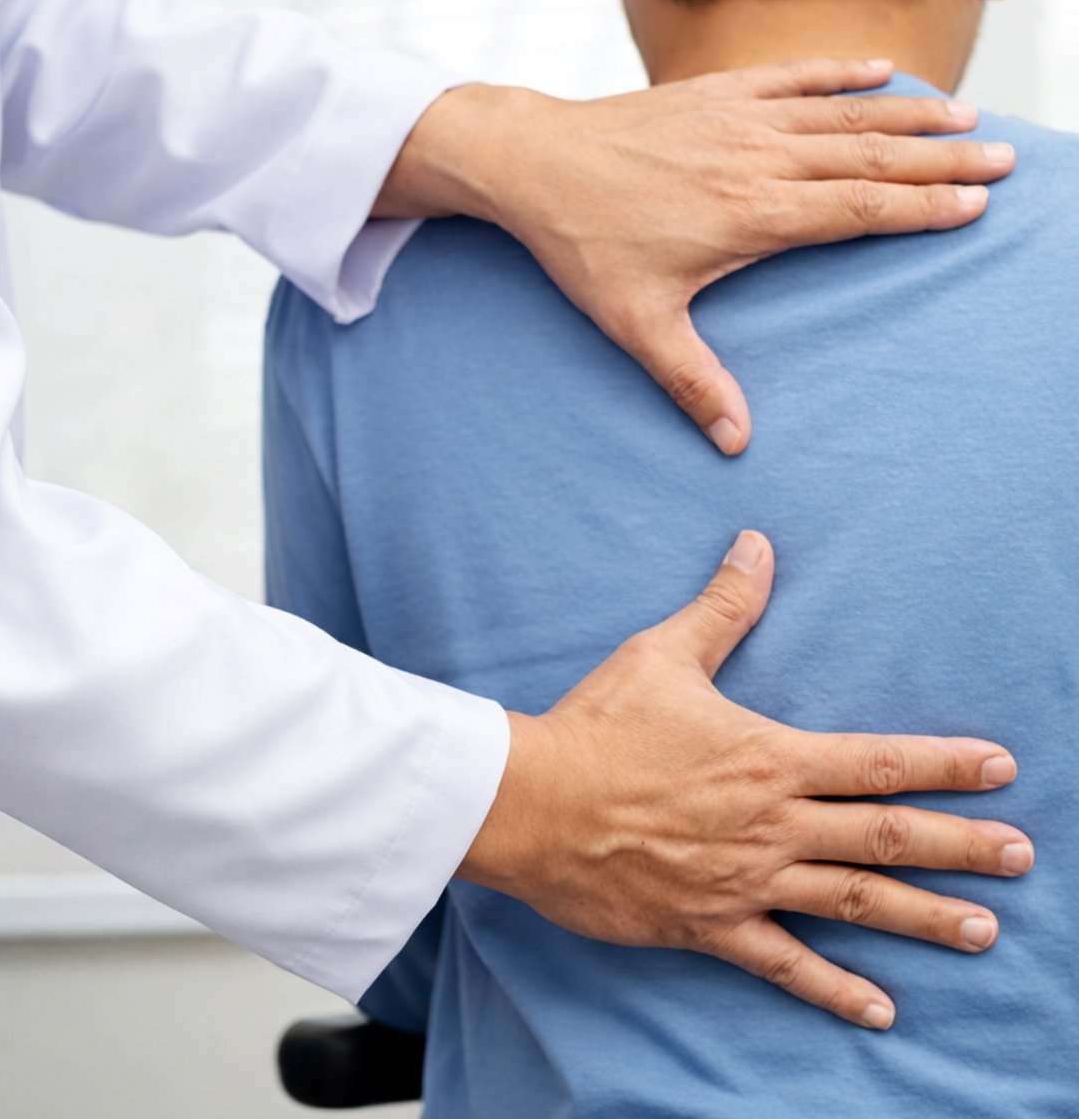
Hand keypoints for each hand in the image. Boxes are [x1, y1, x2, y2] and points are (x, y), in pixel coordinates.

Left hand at [376, 61, 1015, 453]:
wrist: (534, 164)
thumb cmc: (583, 245)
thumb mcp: (635, 324)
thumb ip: (691, 381)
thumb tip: (734, 443)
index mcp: (751, 216)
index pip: (858, 210)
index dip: (921, 207)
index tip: (974, 205)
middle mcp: (758, 160)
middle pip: (869, 157)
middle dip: (941, 158)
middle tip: (1001, 157)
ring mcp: (739, 119)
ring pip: (843, 114)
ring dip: (908, 115)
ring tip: (964, 115)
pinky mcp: (715, 94)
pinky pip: (793, 76)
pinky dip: (841, 73)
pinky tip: (880, 70)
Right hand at [459, 531, 1032, 1029]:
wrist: (532, 802)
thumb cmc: (598, 725)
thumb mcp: (662, 655)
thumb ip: (722, 607)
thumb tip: (758, 545)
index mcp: (769, 758)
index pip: (878, 762)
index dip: (945, 764)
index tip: (1001, 769)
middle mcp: (772, 824)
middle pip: (885, 838)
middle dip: (962, 847)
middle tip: (1022, 855)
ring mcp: (746, 880)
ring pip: (853, 904)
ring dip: (924, 917)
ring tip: (984, 931)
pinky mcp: (709, 924)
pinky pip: (785, 964)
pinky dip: (835, 989)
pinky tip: (881, 1010)